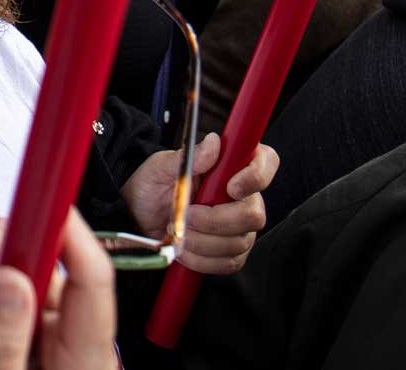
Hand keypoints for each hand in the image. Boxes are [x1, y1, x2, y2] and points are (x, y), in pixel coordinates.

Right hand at [0, 210, 115, 369]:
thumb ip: (1, 342)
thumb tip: (5, 278)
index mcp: (83, 357)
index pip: (91, 275)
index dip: (65, 229)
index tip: (34, 202)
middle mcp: (67, 335)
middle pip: (33, 267)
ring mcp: (41, 329)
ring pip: (3, 270)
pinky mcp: (16, 326)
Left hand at [124, 132, 276, 274]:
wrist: (139, 215)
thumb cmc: (154, 185)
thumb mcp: (163, 166)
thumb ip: (190, 156)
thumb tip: (214, 142)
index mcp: (232, 165)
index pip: (266, 162)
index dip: (256, 176)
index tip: (230, 187)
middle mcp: (244, 196)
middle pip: (254, 213)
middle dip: (215, 220)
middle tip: (186, 215)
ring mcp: (241, 226)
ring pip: (239, 242)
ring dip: (202, 241)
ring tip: (177, 230)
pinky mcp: (233, 252)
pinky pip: (229, 263)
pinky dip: (202, 259)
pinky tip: (183, 249)